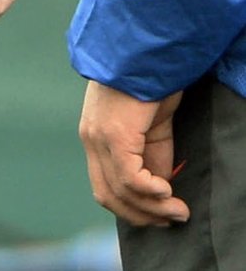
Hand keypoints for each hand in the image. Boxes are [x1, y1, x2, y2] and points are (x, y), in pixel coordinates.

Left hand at [78, 80, 189, 226]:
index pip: (105, 187)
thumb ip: (152, 158)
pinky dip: (149, 191)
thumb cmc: (150, 84)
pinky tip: (167, 191)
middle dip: (142, 215)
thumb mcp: (151, 129)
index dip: (133, 209)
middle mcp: (91, 139)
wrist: (144, 52)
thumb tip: (161, 191)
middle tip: (172, 219)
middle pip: (108, 195)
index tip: (161, 217)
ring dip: (152, 208)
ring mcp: (99, 137)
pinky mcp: (113, 133)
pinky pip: (129, 176)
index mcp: (96, 138)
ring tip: (178, 210)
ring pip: (120, 190)